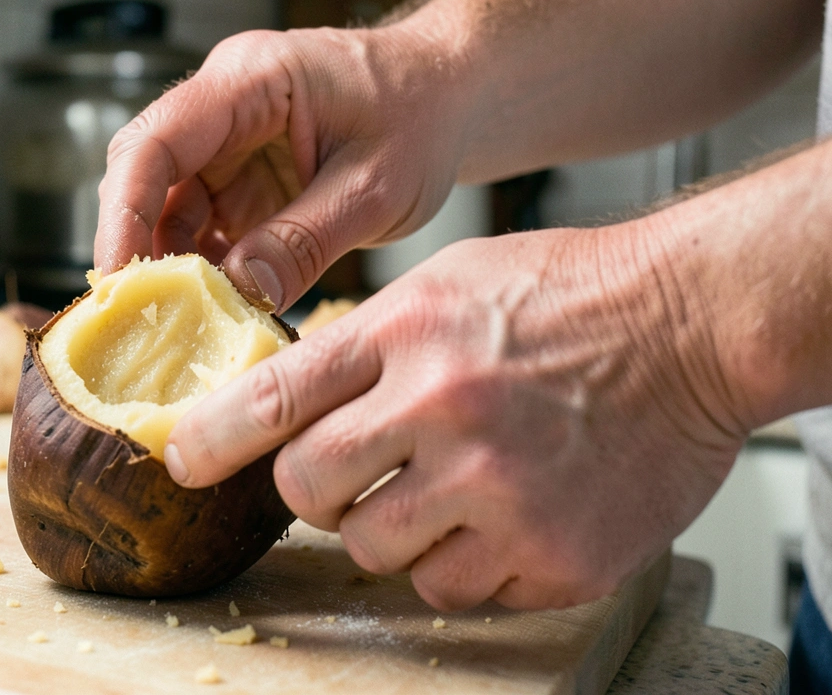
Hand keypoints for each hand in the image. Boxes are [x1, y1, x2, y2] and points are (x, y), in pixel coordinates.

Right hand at [94, 24, 475, 311]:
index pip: (155, 141)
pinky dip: (202, 272)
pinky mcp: (238, 180)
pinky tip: (213, 314)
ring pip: (166, 209)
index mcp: (250, 81)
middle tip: (135, 317)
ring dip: (169, 267)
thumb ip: (306, 240)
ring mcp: (226, 145)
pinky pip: (201, 229)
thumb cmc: (421, 115)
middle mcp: (222, 107)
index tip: (119, 279)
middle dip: (135, 247)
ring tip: (177, 328)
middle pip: (143, 175)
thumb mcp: (376, 186)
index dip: (124, 212)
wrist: (448, 97)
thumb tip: (240, 296)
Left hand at [164, 221, 750, 610]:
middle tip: (349, 474)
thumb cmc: (568, 296)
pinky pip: (457, 589)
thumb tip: (282, 399)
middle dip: (313, 491)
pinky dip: (465, 561)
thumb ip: (362, 343)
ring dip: (394, 529)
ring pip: (376, 553)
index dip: (209, 438)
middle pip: (308, 490)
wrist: (693, 324)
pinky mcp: (553, 553)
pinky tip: (504, 511)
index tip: (181, 460)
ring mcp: (501, 490)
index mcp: (408, 334)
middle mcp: (444, 411)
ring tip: (451, 483)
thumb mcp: (445, 284)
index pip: (272, 399)